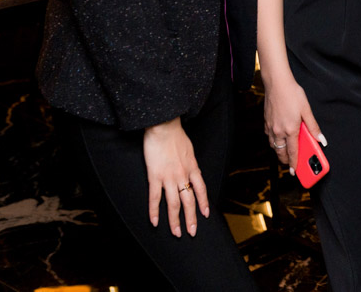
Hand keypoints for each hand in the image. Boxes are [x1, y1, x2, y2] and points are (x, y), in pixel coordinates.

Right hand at [142, 119, 207, 236]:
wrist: (164, 127)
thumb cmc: (176, 136)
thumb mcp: (189, 150)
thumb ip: (190, 163)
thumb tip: (192, 171)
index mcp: (193, 168)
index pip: (201, 190)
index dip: (204, 203)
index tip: (205, 215)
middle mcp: (183, 176)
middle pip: (189, 201)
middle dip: (191, 219)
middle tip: (192, 233)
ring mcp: (169, 178)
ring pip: (174, 204)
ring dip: (175, 221)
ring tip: (176, 233)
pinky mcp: (154, 177)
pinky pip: (155, 198)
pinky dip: (154, 211)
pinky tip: (154, 222)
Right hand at [263, 72, 323, 175]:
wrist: (277, 83)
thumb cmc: (293, 94)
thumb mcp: (307, 110)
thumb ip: (313, 127)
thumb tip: (321, 139)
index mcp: (290, 129)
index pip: (292, 152)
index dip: (294, 163)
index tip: (294, 172)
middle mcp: (278, 131)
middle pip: (281, 152)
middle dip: (285, 160)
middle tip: (291, 165)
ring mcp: (271, 127)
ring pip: (273, 146)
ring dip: (279, 152)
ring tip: (285, 154)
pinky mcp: (266, 122)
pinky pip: (269, 137)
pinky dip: (273, 141)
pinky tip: (278, 139)